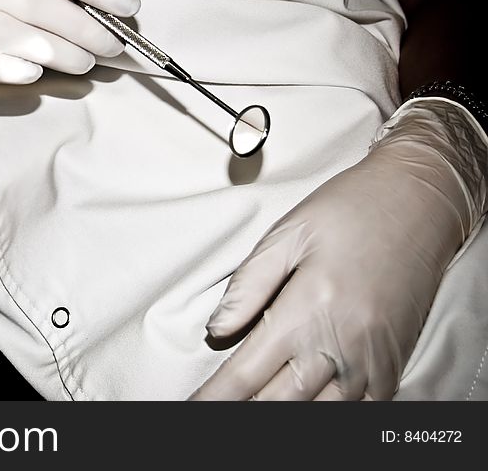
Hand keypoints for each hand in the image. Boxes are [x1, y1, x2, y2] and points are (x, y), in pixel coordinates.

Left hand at [191, 99, 486, 400]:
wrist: (419, 202)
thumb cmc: (350, 210)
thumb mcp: (287, 234)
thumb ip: (248, 286)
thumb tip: (216, 328)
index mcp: (306, 310)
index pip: (246, 374)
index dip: (216, 397)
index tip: (196, 407)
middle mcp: (340, 343)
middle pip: (279, 401)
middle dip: (244, 410)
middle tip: (219, 409)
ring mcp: (371, 359)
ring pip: (319, 411)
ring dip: (284, 411)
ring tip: (259, 405)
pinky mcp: (393, 362)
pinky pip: (362, 409)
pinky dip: (332, 413)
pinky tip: (311, 403)